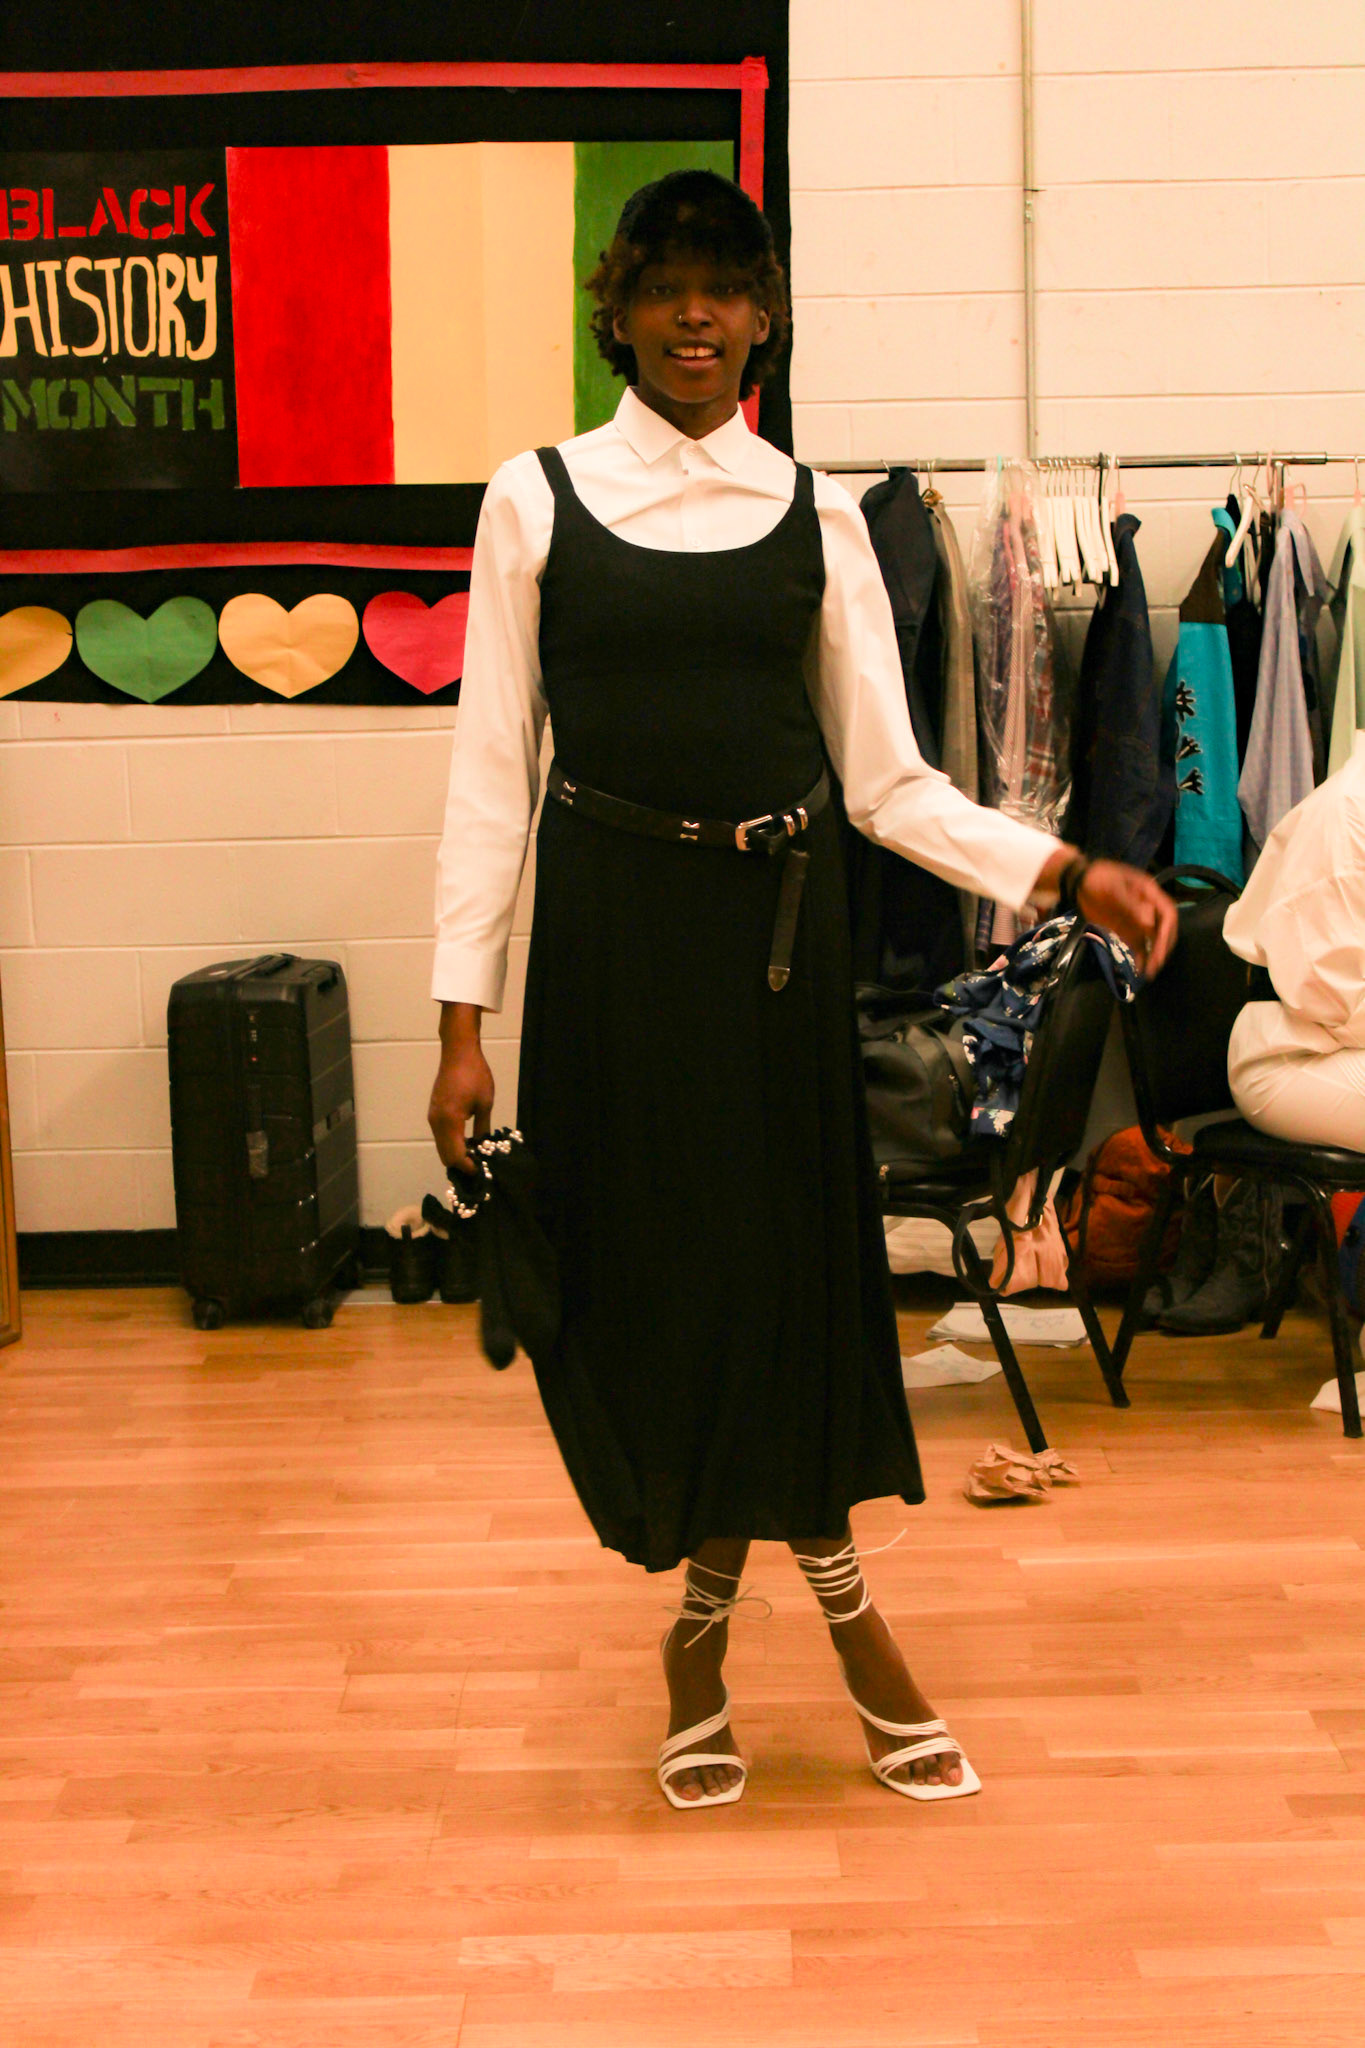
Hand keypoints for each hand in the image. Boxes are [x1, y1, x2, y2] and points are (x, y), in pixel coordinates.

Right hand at [428, 1004, 494, 1172]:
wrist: (457, 1052)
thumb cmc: (475, 1075)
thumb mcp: (485, 1103)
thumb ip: (482, 1129)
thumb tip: (483, 1148)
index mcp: (450, 1121)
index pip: (455, 1155)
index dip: (467, 1167)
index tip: (481, 1171)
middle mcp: (436, 1122)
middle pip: (444, 1155)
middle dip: (460, 1164)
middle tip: (479, 1166)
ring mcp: (432, 1116)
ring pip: (441, 1146)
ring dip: (455, 1154)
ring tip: (475, 1155)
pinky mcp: (433, 1111)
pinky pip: (440, 1135)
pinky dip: (450, 1143)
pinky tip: (466, 1141)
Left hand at [1075, 860, 1177, 977]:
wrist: (1079, 883)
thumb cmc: (1097, 878)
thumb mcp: (1113, 887)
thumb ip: (1130, 904)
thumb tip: (1149, 923)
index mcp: (1149, 893)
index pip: (1167, 913)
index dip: (1168, 930)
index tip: (1162, 946)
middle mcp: (1148, 908)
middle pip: (1162, 930)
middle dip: (1161, 947)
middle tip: (1156, 964)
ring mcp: (1137, 920)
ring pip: (1152, 941)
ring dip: (1153, 956)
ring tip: (1150, 973)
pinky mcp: (1127, 930)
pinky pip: (1138, 945)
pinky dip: (1140, 957)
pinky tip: (1140, 970)